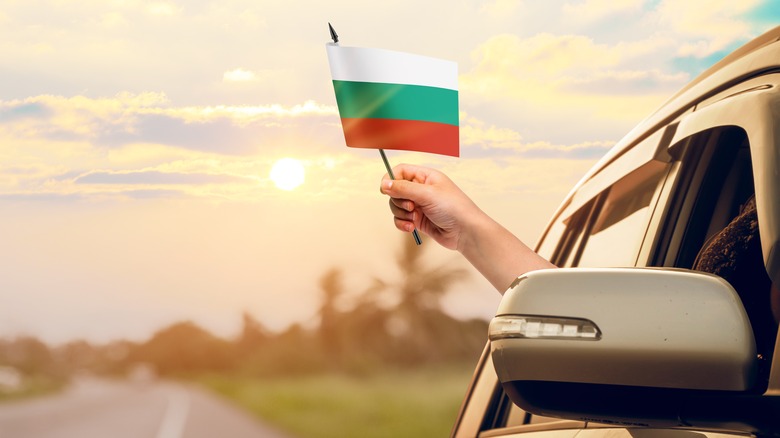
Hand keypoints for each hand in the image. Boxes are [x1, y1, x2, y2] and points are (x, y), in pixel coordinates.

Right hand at [380, 164, 555, 291]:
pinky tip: (411, 228)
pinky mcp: (418, 220)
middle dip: (398, 201)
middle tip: (411, 207)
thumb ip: (403, 188)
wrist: (466, 232)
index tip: (386, 190)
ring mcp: (419, 205)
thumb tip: (384, 185)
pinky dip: (402, 224)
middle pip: (395, 190)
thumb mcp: (427, 194)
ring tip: (413, 219)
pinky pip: (401, 219)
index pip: (400, 171)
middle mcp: (421, 189)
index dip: (390, 179)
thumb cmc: (453, 208)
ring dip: (400, 214)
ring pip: (396, 206)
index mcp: (425, 177)